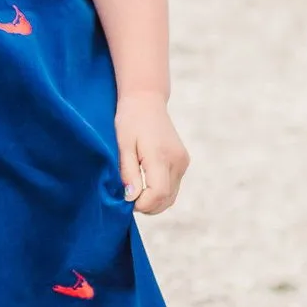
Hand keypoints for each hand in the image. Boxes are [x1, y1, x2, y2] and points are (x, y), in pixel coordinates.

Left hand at [115, 90, 189, 214]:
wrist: (146, 100)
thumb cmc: (130, 120)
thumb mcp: (123, 145)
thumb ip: (128, 172)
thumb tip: (132, 197)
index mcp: (160, 156)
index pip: (158, 193)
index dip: (143, 204)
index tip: (126, 202)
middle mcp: (177, 161)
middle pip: (167, 198)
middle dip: (148, 206)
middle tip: (128, 202)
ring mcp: (182, 161)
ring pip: (172, 195)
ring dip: (155, 202)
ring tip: (135, 195)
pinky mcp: (183, 161)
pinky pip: (174, 186)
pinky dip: (161, 193)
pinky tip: (145, 188)